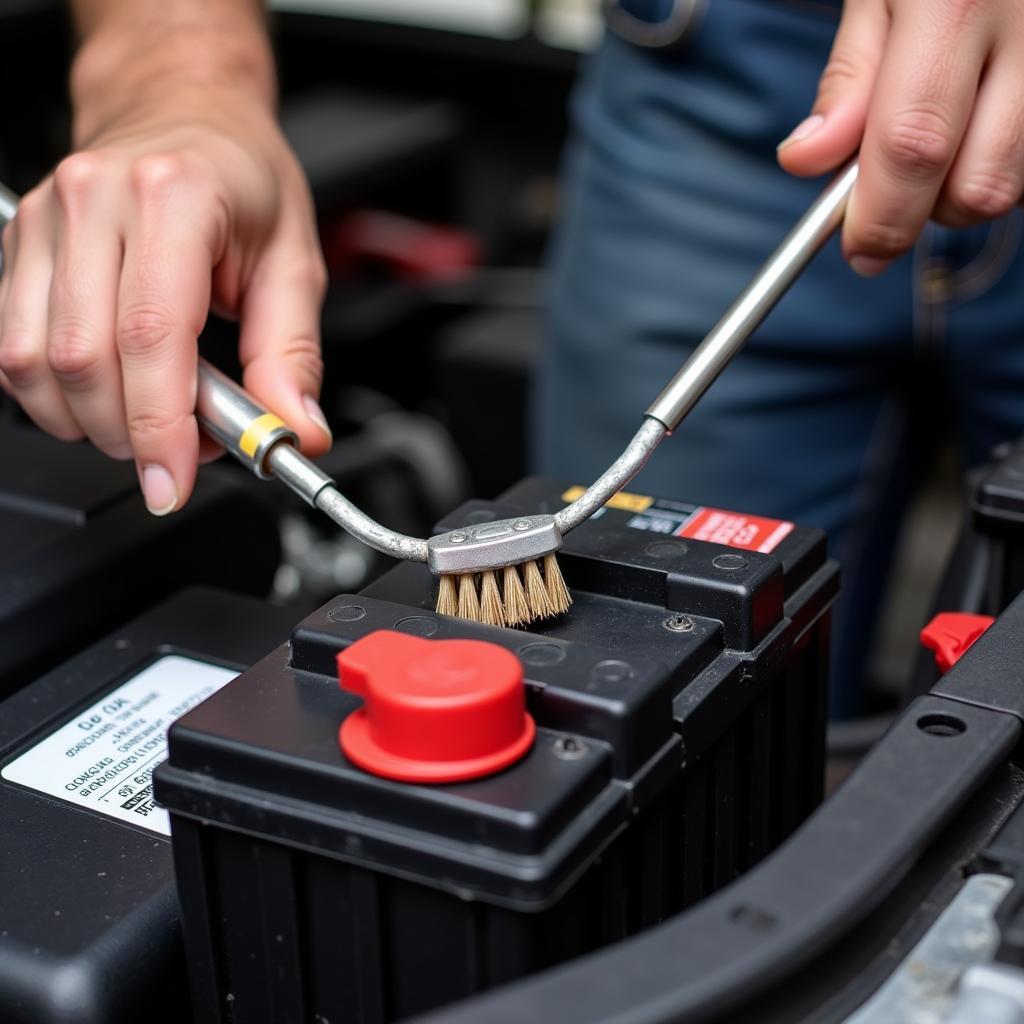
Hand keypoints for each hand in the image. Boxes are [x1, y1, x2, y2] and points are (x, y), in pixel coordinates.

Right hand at [0, 88, 329, 513]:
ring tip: (147, 418)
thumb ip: (292, 358)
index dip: (159, 427)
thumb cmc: (241, 181)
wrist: (185, 114)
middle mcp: (93, 201)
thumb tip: (294, 434)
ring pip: (33, 361)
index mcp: (174, 198)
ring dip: (88, 421)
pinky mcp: (16, 244)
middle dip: (129, 433)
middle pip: (85, 359)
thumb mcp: (294, 263)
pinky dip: (53, 395)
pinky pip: (10, 347)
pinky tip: (104, 393)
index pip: (151, 336)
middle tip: (180, 449)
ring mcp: (44, 220)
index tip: (173, 482)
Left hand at [777, 0, 1023, 275]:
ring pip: (1019, 183)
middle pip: (980, 185)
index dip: (881, 216)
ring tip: (941, 141)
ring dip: (965, 191)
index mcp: (956, 2)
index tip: (858, 250)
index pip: (914, 145)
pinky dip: (1003, 163)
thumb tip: (806, 162)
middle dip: (925, 213)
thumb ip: (848, 79)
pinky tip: (980, 127)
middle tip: (891, 197)